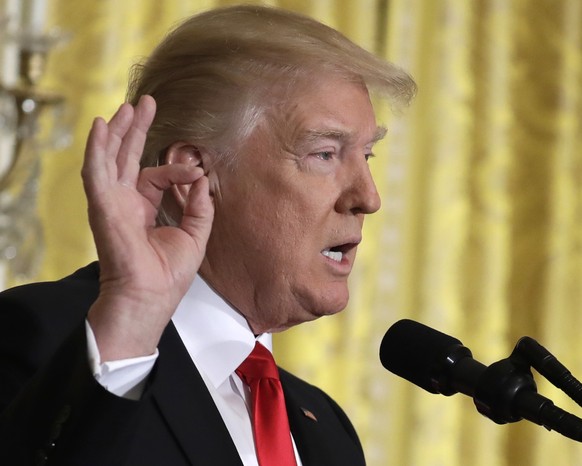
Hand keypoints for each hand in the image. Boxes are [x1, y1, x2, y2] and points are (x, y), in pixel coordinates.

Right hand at [82, 95, 213, 360]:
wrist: (151, 295)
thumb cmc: (168, 273)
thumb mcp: (195, 234)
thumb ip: (200, 205)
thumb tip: (203, 178)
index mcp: (143, 208)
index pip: (156, 175)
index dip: (177, 168)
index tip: (197, 170)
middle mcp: (125, 201)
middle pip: (127, 157)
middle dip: (135, 130)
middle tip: (145, 104)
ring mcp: (111, 202)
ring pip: (110, 158)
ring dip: (117, 131)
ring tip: (127, 107)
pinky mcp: (103, 205)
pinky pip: (97, 171)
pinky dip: (98, 148)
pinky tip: (102, 126)